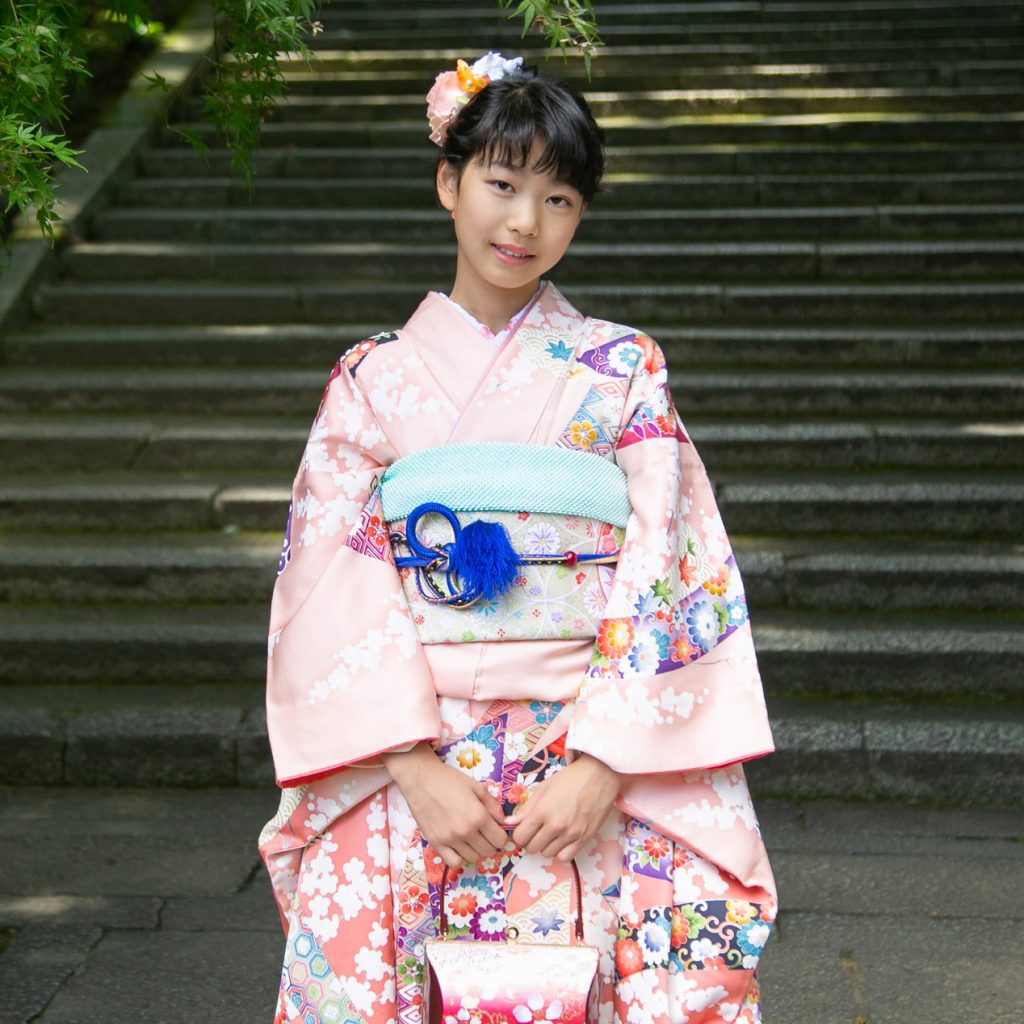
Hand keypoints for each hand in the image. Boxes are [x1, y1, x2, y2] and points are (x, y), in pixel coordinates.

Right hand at [383, 743, 507, 868]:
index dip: (501, 836)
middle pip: (488, 851)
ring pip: (473, 858)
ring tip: (471, 838)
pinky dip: (459, 857)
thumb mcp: (476, 787)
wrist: (420, 779)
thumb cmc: (449, 780)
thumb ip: (493, 805)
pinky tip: (458, 846)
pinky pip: (453, 862)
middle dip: (490, 843)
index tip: (497, 831)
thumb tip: (503, 821)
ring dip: (475, 850)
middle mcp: (465, 831)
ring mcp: (449, 839)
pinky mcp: (435, 843)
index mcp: (478, 816)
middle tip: (484, 833)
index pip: (500, 840)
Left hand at [506, 752, 621, 862]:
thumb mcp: (544, 787)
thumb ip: (526, 808)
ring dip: (546, 845)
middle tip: (538, 830)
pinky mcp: (585, 839)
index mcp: (542, 811)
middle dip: (531, 840)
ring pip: (547, 854)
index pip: (520, 837)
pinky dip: (561, 851)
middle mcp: (556, 826)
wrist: (599, 776)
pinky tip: (563, 840)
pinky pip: (565, 858)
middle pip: (532, 848)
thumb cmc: (570, 778)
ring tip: (552, 832)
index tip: (525, 828)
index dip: (520, 834)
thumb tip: (510, 822)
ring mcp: (571, 834)